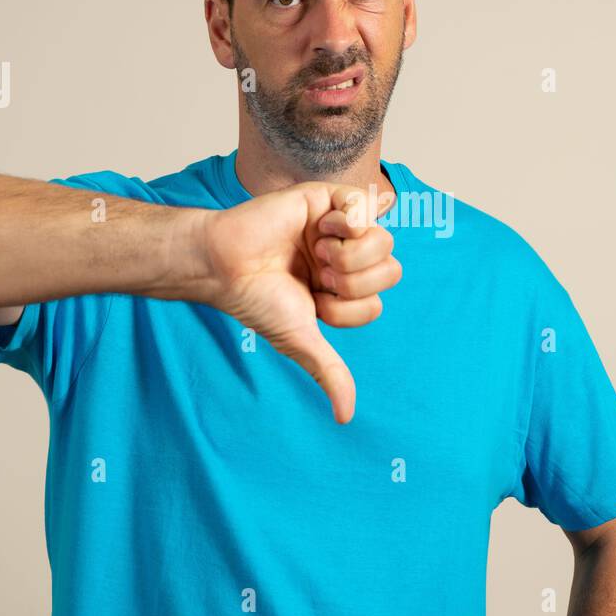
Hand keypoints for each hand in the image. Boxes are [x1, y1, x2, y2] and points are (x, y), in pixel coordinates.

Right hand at [194, 182, 400, 423]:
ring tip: (316, 250)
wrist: (224, 263)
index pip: (378, 301)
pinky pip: (365, 204)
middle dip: (355, 280)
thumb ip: (329, 372)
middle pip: (392, 270)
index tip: (315, 300)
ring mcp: (338, 228)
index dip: (349, 306)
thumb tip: (346, 417)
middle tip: (320, 274)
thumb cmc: (256, 300)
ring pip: (384, 240)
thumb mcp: (300, 339)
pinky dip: (348, 220)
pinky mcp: (326, 198)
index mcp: (342, 289)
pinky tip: (320, 226)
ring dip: (348, 252)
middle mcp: (345, 258)